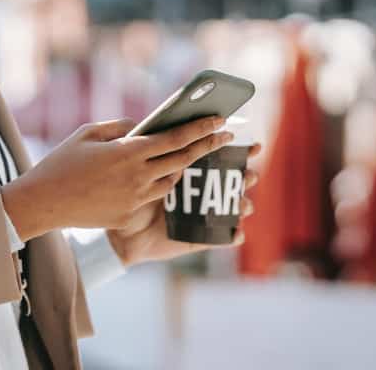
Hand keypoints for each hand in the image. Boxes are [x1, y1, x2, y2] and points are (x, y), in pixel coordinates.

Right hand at [1, 116, 232, 241]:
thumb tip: (142, 126)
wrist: (44, 203)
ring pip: (172, 179)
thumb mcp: (88, 133)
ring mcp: (135, 198)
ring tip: (189, 155)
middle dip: (208, 146)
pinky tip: (161, 174)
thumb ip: (120, 127)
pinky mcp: (129, 214)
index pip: (176, 138)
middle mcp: (137, 176)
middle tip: (225, 136)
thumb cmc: (62, 163)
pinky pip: (155, 196)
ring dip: (183, 166)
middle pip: (183, 159)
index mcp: (128, 152)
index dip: (201, 129)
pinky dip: (162, 183)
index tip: (221, 121)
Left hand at [105, 143, 261, 267]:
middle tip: (250, 174)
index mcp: (191, 172)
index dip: (241, 151)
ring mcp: (202, 217)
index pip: (221, 158)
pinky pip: (220, 238)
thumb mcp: (143, 170)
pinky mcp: (198, 238)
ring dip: (243, 204)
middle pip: (233, 182)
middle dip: (247, 177)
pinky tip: (237, 232)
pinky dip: (232, 236)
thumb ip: (158, 153)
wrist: (119, 230)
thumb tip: (177, 137)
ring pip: (231, 209)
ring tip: (243, 203)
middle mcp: (201, 193)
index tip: (255, 145)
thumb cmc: (128, 195)